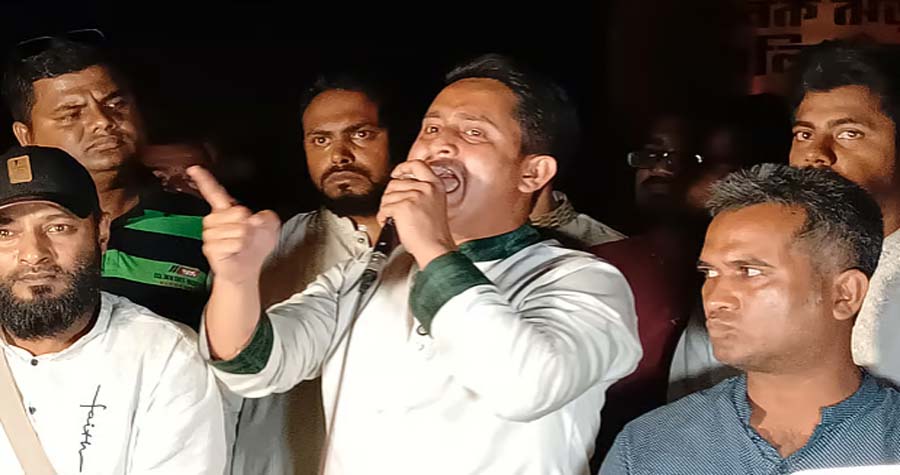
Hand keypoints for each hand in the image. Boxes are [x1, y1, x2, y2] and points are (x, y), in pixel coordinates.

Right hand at [187, 166, 280, 284]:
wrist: (246, 269)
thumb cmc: (254, 247)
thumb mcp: (269, 227)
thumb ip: (267, 216)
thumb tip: (256, 218)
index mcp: (226, 210)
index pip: (214, 192)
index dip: (204, 179)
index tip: (195, 169)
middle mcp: (215, 220)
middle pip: (238, 212)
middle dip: (249, 225)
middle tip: (245, 236)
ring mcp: (211, 234)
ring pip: (238, 229)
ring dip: (245, 239)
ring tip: (240, 245)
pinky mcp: (210, 247)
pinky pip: (234, 243)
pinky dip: (239, 249)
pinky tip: (235, 252)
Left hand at [377, 160, 455, 267]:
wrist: (435, 248)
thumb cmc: (434, 233)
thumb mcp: (434, 204)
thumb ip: (422, 192)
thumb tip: (401, 186)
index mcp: (436, 185)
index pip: (417, 164)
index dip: (403, 167)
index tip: (397, 173)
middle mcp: (426, 187)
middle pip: (395, 183)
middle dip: (390, 197)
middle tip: (394, 210)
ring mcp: (415, 196)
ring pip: (387, 196)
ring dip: (387, 209)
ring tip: (395, 220)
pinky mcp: (403, 206)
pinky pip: (384, 209)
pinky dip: (383, 218)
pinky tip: (392, 224)